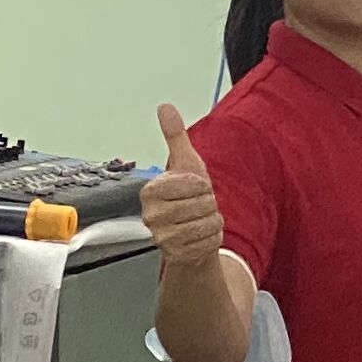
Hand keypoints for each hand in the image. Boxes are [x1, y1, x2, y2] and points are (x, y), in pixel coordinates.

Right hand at [143, 106, 224, 265]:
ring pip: (207, 221)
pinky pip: (209, 239)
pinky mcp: (174, 254)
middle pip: (202, 203)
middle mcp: (150, 215)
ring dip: (211, 220)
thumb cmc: (188, 197)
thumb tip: (165, 107)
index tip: (193, 188)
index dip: (202, 185)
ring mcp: (160, 236)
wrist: (190, 233)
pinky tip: (199, 235)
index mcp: (150, 191)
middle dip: (208, 203)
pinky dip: (212, 236)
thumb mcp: (186, 163)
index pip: (194, 183)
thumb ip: (175, 135)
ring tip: (198, 219)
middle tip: (197, 206)